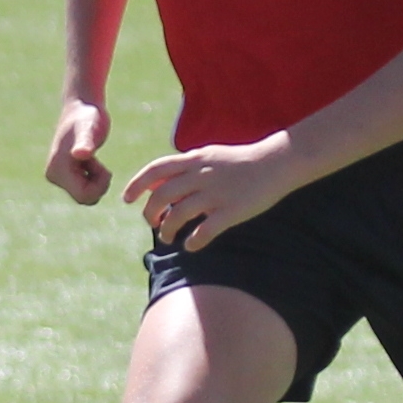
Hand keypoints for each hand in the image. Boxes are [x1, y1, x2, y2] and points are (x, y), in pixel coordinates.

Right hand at [45, 97, 115, 203]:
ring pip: (86, 194)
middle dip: (98, 183)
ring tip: (94, 158)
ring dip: (96, 179)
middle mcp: (53, 175)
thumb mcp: (89, 129)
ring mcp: (58, 176)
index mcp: (57, 170)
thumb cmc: (88, 116)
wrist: (82, 106)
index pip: (84, 196)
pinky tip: (91, 160)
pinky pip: (84, 188)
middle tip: (100, 162)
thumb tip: (80, 155)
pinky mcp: (65, 174)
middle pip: (85, 198)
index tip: (105, 167)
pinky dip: (93, 176)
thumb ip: (85, 143)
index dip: (100, 185)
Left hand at [122, 134, 303, 254]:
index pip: (155, 170)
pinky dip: (194, 241)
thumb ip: (184, 168)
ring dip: (167, 230)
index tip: (126, 199)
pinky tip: (191, 246)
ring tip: (167, 238)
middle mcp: (201, 175)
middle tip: (151, 223)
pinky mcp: (232, 211)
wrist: (276, 162)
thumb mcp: (208, 156)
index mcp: (194, 159)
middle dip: (150, 213)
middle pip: (162, 196)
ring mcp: (216, 193)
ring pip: (179, 215)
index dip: (136, 184)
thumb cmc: (240, 162)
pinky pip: (206, 231)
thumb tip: (157, 183)